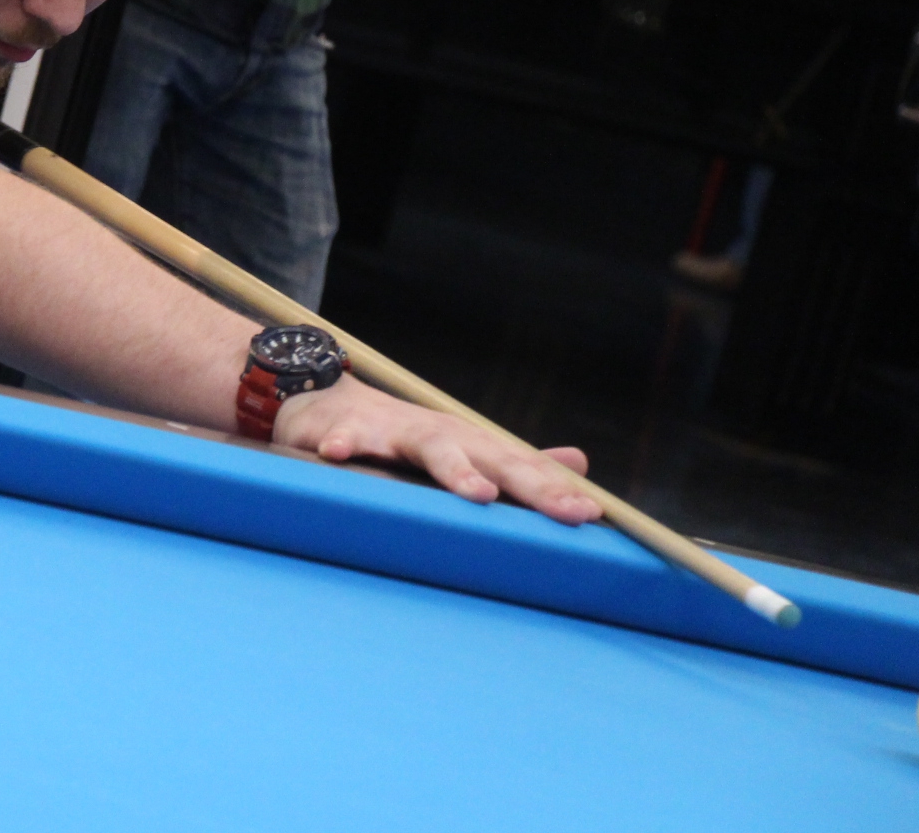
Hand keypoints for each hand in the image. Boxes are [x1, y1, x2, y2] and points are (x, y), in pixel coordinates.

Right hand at [275, 376, 600, 523]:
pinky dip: (347, 444)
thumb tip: (580, 464)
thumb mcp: (465, 448)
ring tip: (479, 495)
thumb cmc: (404, 437)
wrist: (330, 403)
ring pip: (431, 448)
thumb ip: (518, 462)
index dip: (554, 490)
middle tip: (565, 510)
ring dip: (455, 469)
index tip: (588, 514)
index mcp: (471, 445)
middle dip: (529, 484)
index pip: (521, 467)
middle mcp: (442, 435)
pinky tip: (342, 455)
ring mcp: (396, 430)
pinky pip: (349, 438)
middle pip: (491, 458)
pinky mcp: (350, 429)